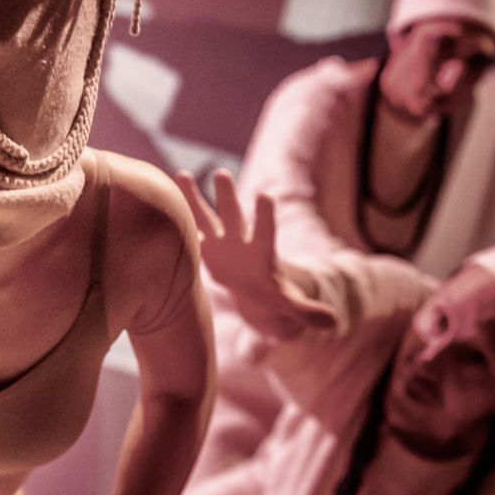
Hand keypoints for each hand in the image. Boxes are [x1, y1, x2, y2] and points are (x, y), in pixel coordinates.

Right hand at [174, 168, 335, 337]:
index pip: (265, 231)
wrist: (254, 286)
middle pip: (234, 216)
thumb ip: (308, 311)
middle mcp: (241, 241)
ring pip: (207, 217)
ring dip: (194, 199)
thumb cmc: (273, 294)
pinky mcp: (205, 248)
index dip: (265, 216)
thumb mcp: (290, 304)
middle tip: (222, 173)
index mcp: (262, 253)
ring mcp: (221, 242)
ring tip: (182, 175)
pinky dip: (178, 219)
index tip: (264, 195)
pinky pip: (190, 231)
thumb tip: (334, 322)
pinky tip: (160, 201)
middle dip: (227, 197)